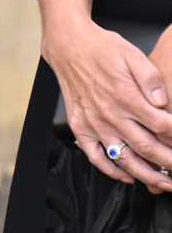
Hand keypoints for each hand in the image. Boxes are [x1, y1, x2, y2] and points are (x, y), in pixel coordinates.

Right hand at [43, 16, 171, 192]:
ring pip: (124, 159)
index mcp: (127, 97)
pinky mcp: (81, 129)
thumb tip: (164, 102)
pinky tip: (128, 176)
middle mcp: (111, 115)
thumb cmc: (102, 50)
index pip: (161, 126)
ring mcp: (94, 125)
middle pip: (147, 147)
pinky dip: (113, 171)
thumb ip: (151, 79)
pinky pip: (97, 157)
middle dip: (169, 163)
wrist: (69, 48)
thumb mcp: (133, 55)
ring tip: (163, 184)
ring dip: (146, 175)